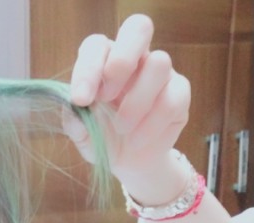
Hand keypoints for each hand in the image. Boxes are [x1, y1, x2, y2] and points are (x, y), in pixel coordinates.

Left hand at [65, 14, 190, 189]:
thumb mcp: (83, 135)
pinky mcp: (179, 93)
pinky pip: (172, 98)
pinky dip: (151, 124)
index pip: (97, 46)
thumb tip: (74, 110)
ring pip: (159, 63)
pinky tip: (137, 140)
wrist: (128, 163)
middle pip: (138, 28)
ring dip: (136, 101)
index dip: (88, 68)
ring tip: (121, 129)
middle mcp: (134, 59)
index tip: (80, 100)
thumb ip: (75, 122)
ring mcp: (160, 73)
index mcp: (104, 61)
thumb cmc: (102, 140)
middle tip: (106, 96)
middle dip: (121, 60)